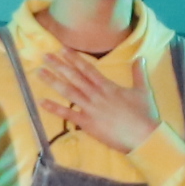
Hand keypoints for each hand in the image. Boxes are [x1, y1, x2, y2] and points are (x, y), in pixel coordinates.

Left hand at [27, 43, 155, 153]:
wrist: (144, 137)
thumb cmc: (145, 115)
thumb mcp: (143, 91)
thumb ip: (139, 73)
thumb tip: (141, 58)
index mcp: (108, 86)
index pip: (87, 69)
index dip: (74, 58)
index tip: (62, 49)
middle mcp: (96, 94)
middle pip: (74, 77)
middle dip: (59, 65)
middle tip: (45, 56)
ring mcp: (90, 109)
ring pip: (68, 92)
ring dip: (52, 81)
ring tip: (39, 72)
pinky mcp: (87, 123)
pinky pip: (67, 114)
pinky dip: (54, 108)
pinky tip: (41, 101)